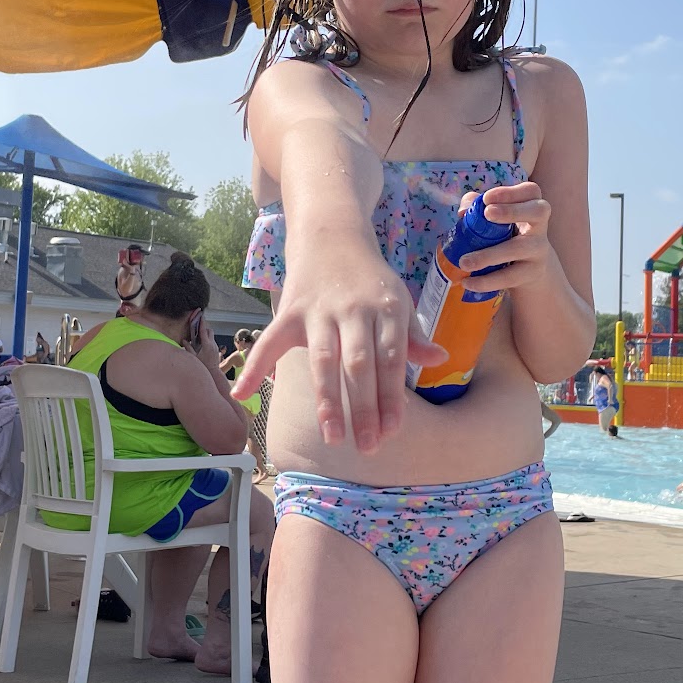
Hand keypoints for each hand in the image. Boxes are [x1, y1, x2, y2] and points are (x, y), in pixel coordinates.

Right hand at [193, 320, 222, 373]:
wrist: (213, 373)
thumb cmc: (203, 366)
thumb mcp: (194, 357)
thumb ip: (188, 348)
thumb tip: (183, 341)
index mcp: (206, 344)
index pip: (204, 331)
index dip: (202, 323)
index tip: (200, 316)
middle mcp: (212, 344)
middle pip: (209, 331)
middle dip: (204, 328)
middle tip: (197, 328)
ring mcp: (215, 346)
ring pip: (211, 336)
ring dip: (205, 335)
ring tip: (198, 338)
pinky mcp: (216, 349)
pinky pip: (212, 341)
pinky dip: (207, 340)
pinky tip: (202, 345)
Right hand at [232, 240, 444, 452]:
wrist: (332, 235)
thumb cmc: (369, 279)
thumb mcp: (398, 299)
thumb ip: (413, 335)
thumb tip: (440, 360)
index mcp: (386, 309)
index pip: (390, 361)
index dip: (391, 397)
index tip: (392, 431)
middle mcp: (353, 310)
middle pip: (359, 366)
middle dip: (364, 408)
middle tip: (368, 446)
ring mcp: (320, 311)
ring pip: (324, 361)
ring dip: (328, 401)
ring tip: (333, 437)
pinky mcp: (290, 310)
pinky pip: (271, 342)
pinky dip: (255, 366)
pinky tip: (242, 393)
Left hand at [457, 182, 553, 291]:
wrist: (529, 269)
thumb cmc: (506, 234)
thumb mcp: (496, 219)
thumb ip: (477, 207)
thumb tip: (463, 212)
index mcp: (531, 205)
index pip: (531, 191)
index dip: (510, 192)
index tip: (487, 198)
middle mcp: (540, 225)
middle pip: (538, 211)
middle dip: (512, 211)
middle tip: (487, 213)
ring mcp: (539, 249)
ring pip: (519, 248)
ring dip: (490, 254)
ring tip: (464, 262)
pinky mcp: (533, 273)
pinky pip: (510, 277)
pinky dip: (487, 281)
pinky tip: (468, 283)